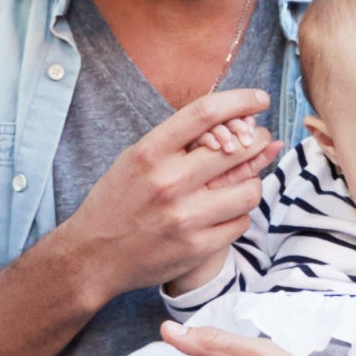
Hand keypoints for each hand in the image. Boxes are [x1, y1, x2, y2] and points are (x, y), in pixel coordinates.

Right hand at [68, 88, 275, 299]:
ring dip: (251, 181)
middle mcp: (169, 182)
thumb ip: (177, 141)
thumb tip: (231, 120)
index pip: (204, 113)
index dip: (240, 100)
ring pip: (249, 190)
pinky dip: (238, 214)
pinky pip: (241, 222)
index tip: (259, 98)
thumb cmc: (118, 202)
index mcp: (150, 153)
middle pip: (238, 149)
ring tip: (241, 180)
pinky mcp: (197, 248)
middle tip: (260, 140)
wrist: (94, 257)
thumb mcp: (135, 160)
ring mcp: (185, 217)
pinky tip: (225, 211)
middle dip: (258, 140)